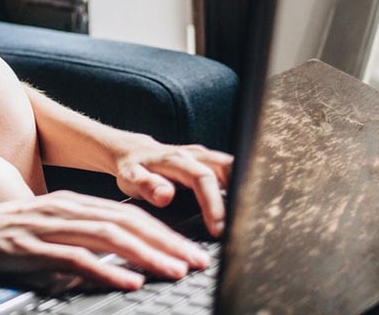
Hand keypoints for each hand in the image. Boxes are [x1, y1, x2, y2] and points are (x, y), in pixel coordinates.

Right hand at [0, 190, 212, 290]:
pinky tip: (128, 280)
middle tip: (198, 261)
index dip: (163, 232)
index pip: (127, 216)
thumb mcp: (42, 235)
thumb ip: (75, 243)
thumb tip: (110, 263)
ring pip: (108, 236)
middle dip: (167, 242)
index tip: (191, 251)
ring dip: (146, 254)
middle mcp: (63, 208)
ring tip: (174, 270)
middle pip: (126, 222)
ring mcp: (46, 225)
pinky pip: (75, 257)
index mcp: (69, 204)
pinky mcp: (29, 247)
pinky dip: (106, 269)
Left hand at [111, 136, 232, 236]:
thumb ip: (146, 185)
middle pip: (226, 168)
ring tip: (248, 217)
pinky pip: (230, 170)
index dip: (213, 203)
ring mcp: (203, 156)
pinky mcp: (208, 161)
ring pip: (232, 166)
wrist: (132, 151)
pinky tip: (243, 206)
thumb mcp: (130, 178)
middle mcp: (193, 154)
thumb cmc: (131, 168)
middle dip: (239, 194)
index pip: (202, 178)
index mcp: (175, 160)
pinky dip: (239, 186)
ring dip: (243, 188)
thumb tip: (165, 195)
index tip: (218, 228)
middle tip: (244, 224)